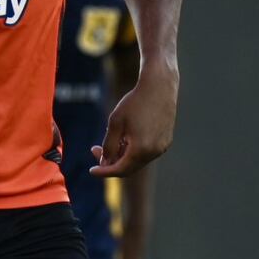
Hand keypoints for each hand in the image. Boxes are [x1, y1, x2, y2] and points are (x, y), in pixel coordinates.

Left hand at [90, 63, 177, 177]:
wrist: (159, 86)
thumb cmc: (135, 102)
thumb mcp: (115, 122)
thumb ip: (109, 145)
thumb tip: (105, 162)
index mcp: (141, 149)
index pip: (120, 170)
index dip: (104, 172)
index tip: (91, 170)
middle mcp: (154, 152)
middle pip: (129, 167)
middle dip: (111, 162)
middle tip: (95, 150)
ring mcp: (162, 147)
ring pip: (138, 160)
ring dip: (122, 156)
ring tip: (112, 140)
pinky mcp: (166, 141)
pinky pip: (147, 152)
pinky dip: (134, 151)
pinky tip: (126, 137)